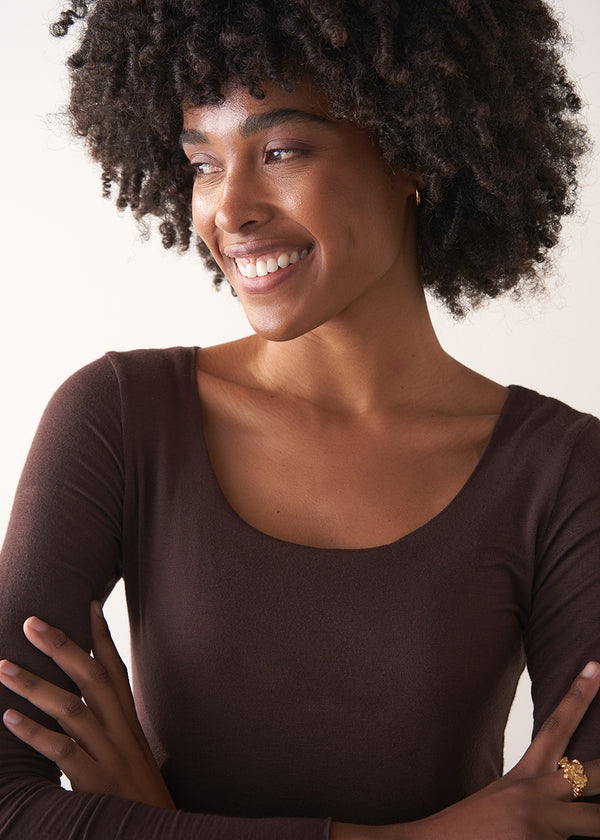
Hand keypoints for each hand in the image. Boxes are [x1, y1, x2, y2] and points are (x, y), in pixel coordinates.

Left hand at [0, 602, 174, 809]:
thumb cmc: (135, 787)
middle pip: (90, 677)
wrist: (153, 828)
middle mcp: (119, 728)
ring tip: (3, 667)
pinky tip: (9, 718)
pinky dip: (33, 733)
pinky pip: (60, 751)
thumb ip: (109, 720)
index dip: (101, 635)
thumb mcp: (130, 747)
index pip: (115, 667)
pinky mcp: (93, 779)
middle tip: (31, 623)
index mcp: (128, 717)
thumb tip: (85, 697)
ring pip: (70, 708)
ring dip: (34, 685)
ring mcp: (107, 752)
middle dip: (60, 647)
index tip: (86, 603)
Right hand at [332, 661, 599, 839]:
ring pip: (594, 824)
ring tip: (571, 822)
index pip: (557, 726)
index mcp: (525, 775)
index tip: (596, 667)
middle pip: (593, 772)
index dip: (579, 696)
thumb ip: (538, 794)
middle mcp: (535, 793)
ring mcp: (540, 823)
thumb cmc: (473, 829)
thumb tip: (573, 800)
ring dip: (594, 826)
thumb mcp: (506, 800)